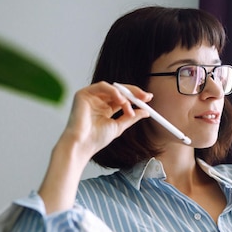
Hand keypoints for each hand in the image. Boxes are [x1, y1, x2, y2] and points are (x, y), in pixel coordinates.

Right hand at [39, 82, 151, 213]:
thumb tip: (145, 112)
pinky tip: (121, 101)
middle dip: (134, 92)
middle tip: (146, 97)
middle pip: (119, 90)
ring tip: (129, 109)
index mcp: (105, 108)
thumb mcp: (119, 127)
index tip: (148, 99)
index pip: (122, 98)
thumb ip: (131, 118)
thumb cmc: (96, 139)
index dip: (135, 97)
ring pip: (112, 88)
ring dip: (125, 97)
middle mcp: (98, 101)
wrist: (83, 145)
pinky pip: (102, 86)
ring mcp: (91, 97)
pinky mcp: (83, 94)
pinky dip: (114, 92)